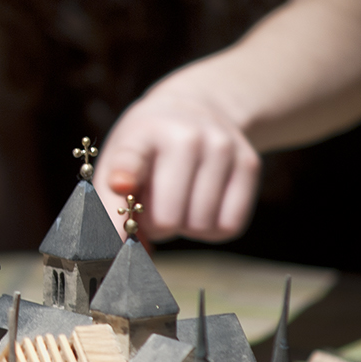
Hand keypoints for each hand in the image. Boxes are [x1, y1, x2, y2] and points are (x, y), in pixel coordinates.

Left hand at [93, 84, 260, 242]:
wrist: (196, 109)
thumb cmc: (148, 148)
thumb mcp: (118, 162)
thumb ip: (111, 207)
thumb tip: (121, 252)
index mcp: (142, 133)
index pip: (130, 160)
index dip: (124, 177)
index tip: (119, 185)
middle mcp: (186, 135)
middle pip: (168, 218)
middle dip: (156, 226)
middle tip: (153, 208)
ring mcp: (222, 147)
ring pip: (201, 226)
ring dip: (185, 227)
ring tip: (179, 201)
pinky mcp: (250, 163)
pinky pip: (230, 225)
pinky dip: (211, 229)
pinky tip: (201, 207)